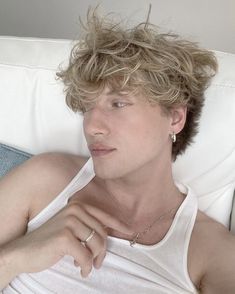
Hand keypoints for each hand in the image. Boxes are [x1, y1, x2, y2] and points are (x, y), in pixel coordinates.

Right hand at [8, 199, 131, 277]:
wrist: (24, 251)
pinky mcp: (64, 237)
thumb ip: (88, 226)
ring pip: (97, 244)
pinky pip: (86, 256)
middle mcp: (75, 210)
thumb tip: (111, 233)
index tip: (130, 231)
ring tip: (87, 265)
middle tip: (97, 262)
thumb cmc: (50, 241)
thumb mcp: (71, 228)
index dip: (119, 225)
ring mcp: (69, 222)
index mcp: (77, 205)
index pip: (104, 216)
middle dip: (103, 251)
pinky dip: (85, 266)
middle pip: (102, 233)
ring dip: (95, 259)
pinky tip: (80, 269)